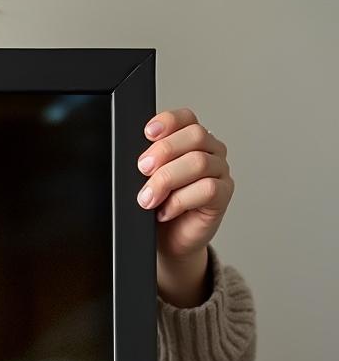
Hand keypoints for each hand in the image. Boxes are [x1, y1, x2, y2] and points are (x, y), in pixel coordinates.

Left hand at [137, 108, 235, 305]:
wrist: (168, 242)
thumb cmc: (157, 208)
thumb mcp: (146, 182)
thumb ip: (147, 165)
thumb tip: (137, 161)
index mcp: (190, 140)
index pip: (186, 118)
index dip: (168, 121)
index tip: (147, 133)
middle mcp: (210, 151)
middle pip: (194, 136)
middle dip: (163, 152)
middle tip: (142, 170)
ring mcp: (219, 172)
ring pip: (199, 162)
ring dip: (167, 179)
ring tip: (148, 199)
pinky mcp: (222, 196)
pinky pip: (207, 188)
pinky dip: (180, 200)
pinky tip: (166, 211)